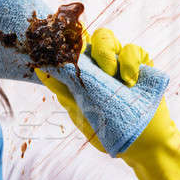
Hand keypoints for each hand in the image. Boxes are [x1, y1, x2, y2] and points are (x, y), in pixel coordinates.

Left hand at [35, 27, 160, 153]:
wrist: (140, 142)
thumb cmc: (106, 129)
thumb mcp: (79, 110)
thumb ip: (62, 88)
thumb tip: (38, 70)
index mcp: (80, 73)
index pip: (69, 48)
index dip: (63, 39)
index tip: (60, 42)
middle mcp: (97, 63)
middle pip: (84, 36)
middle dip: (85, 47)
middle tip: (95, 69)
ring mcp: (118, 61)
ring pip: (105, 36)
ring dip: (106, 55)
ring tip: (112, 77)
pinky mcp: (140, 63)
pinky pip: (133, 49)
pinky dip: (129, 62)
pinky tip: (129, 81)